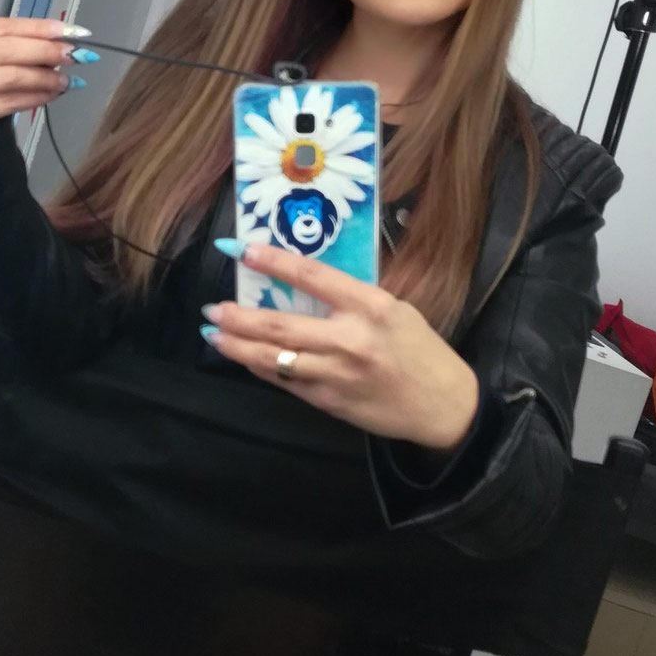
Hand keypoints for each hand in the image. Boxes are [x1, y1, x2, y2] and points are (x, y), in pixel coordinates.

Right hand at [0, 16, 88, 161]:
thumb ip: (20, 45)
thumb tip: (63, 42)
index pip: (4, 26)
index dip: (39, 28)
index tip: (68, 31)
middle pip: (7, 49)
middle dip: (45, 51)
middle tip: (72, 55)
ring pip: (11, 76)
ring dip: (44, 78)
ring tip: (66, 80)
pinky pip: (10, 101)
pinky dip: (36, 97)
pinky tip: (52, 95)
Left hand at [202, 243, 479, 450]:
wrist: (442, 405)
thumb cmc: (419, 350)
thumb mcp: (394, 309)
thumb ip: (350, 296)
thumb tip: (302, 279)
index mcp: (371, 306)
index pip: (312, 276)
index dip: (272, 262)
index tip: (241, 251)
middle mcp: (350, 339)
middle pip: (280, 325)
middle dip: (239, 316)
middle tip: (213, 307)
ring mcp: (336, 374)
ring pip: (274, 358)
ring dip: (237, 346)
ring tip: (214, 333)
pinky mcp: (328, 402)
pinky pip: (285, 382)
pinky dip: (259, 368)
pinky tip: (242, 357)